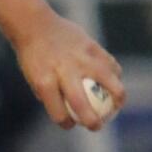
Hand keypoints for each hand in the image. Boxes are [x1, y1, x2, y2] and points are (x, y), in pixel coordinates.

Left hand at [12, 11, 124, 129]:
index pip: (58, 112)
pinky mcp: (92, 46)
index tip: (70, 124)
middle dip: (92, 121)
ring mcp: (81, 58)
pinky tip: (113, 81)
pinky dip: (115, 75)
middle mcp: (64, 70)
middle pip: (81, 103)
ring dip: (117, 98)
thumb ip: (51, 95)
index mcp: (44, 81)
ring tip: (117, 104)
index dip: (66, 123)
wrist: (35, 25)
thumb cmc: (34, 55)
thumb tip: (71, 114)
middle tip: (96, 125)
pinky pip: (111, 65)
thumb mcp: (33, 77)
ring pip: (109, 82)